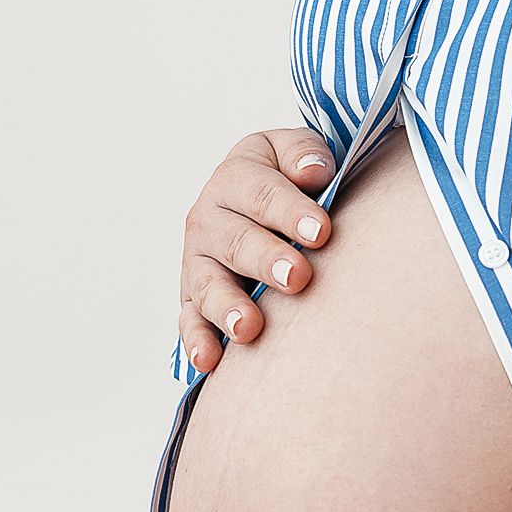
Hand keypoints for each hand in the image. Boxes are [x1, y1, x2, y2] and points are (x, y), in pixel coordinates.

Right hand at [177, 126, 336, 372]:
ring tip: (250, 327)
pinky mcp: (193, 299)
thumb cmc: (291, 178)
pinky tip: (210, 360)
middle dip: (267, 259)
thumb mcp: (295, 151)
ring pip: (208, 285)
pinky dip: (196, 341)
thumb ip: (304, 154)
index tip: (322, 231)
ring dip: (228, 306)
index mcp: (234, 177)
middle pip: (236, 241)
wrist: (266, 202)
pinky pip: (190, 321)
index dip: (290, 211)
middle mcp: (208, 219)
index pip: (261, 192)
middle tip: (298, 276)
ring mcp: (198, 262)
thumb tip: (313, 173)